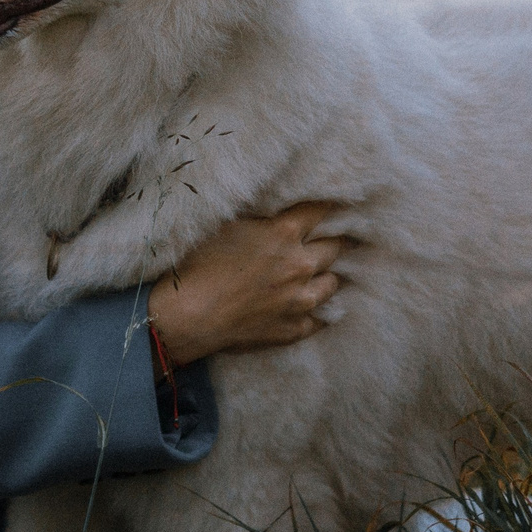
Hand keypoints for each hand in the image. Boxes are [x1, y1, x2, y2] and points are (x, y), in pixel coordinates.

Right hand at [146, 202, 343, 366]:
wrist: (188, 316)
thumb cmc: (198, 265)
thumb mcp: (226, 226)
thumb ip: (259, 218)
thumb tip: (275, 211)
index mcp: (283, 234)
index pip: (321, 210)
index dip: (330, 205)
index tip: (338, 202)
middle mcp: (299, 265)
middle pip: (336, 247)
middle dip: (339, 239)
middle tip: (343, 236)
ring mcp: (300, 300)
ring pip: (333, 283)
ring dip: (328, 274)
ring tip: (327, 271)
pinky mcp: (294, 329)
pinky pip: (321, 318)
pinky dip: (319, 310)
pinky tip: (316, 306)